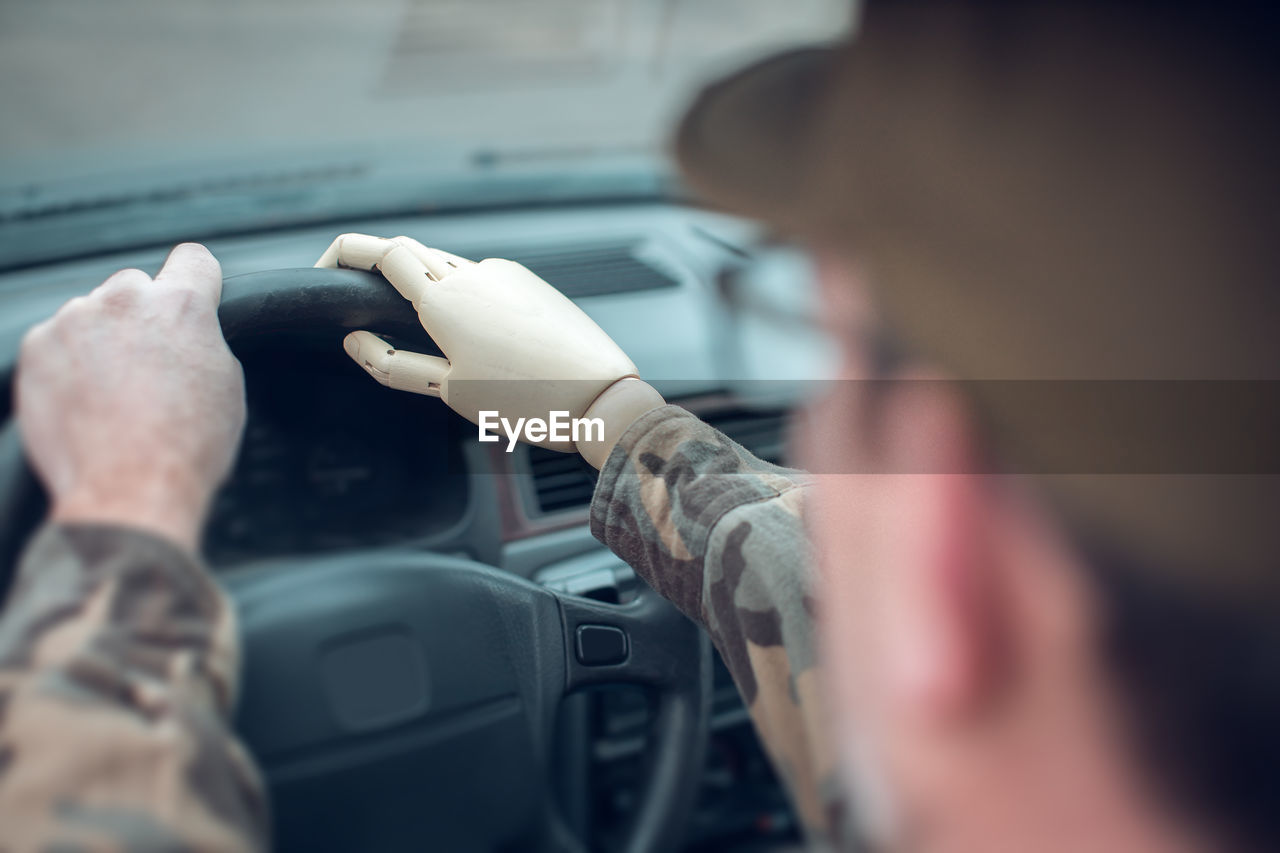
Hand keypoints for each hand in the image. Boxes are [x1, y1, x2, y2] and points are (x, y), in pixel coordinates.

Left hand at [15, 243, 245, 550]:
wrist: (130, 490)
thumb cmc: (185, 448)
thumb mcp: (226, 386)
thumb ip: (205, 341)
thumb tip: (192, 335)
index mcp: (181, 305)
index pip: (193, 259)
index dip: (197, 278)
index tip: (192, 290)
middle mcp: (125, 301)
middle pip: (135, 287)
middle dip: (142, 317)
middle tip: (150, 365)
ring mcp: (74, 321)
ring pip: (91, 316)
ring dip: (101, 342)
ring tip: (114, 395)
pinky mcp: (35, 347)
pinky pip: (56, 343)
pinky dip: (67, 366)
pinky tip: (86, 404)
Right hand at [317, 234, 662, 465]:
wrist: (600, 397)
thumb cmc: (528, 401)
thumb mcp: (449, 391)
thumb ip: (393, 363)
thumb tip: (354, 341)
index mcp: (445, 298)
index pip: (380, 251)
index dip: (344, 252)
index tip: (324, 269)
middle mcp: (474, 274)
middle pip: (411, 252)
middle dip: (381, 269)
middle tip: (365, 303)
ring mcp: (506, 275)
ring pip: (448, 267)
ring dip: (425, 286)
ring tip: (430, 336)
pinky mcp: (530, 284)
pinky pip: (483, 280)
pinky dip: (464, 297)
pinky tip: (477, 338)